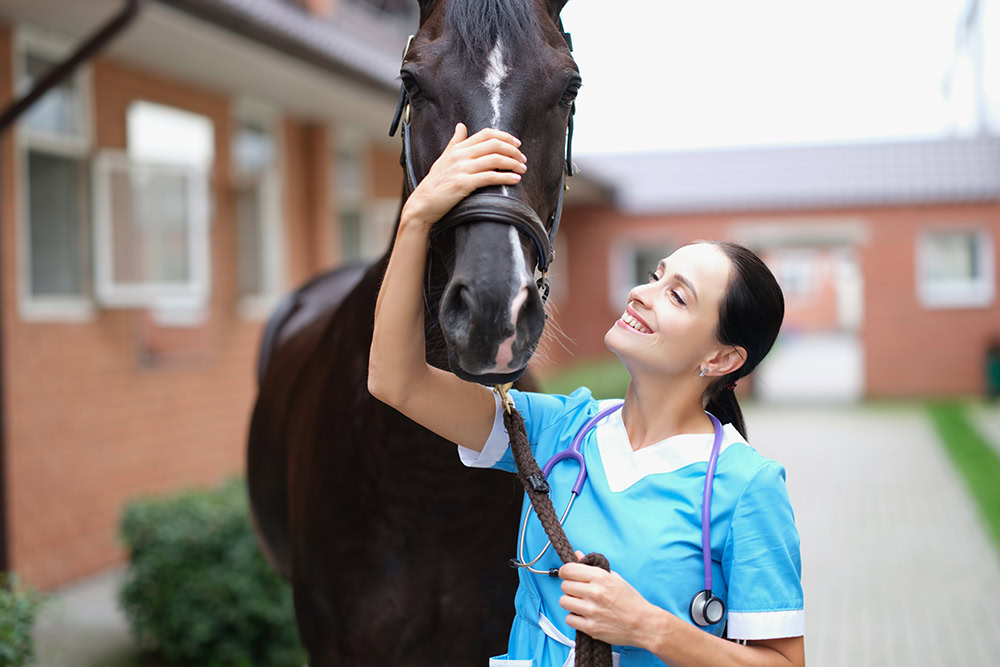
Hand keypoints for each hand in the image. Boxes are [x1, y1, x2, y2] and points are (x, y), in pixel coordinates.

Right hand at [401, 123, 525, 228]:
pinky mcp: (463, 184)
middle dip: (513, 151)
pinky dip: (505, 177)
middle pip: (494, 145)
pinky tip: (515, 179)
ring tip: (522, 169)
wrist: (422, 203)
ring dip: (513, 163)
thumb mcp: (444, 158)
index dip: (505, 137)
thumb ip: (455, 142)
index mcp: (458, 148)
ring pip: (495, 160)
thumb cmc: (434, 183)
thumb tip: (461, 126)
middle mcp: (460, 155)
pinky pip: (489, 177)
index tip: (517, 144)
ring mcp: (462, 169)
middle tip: (523, 159)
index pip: (486, 134)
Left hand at [558, 550, 656, 647]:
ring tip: (580, 604)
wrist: (643, 623)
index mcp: (600, 577)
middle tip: (578, 592)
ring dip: (570, 602)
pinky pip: (569, 619)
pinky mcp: (590, 627)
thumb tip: (577, 555)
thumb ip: (593, 567)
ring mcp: (592, 610)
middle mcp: (594, 592)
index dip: (565, 572)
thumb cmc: (631, 600)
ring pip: (563, 601)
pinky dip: (574, 618)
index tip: (567, 575)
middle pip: (564, 586)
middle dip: (570, 588)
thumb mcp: (614, 578)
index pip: (568, 570)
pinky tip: (584, 616)